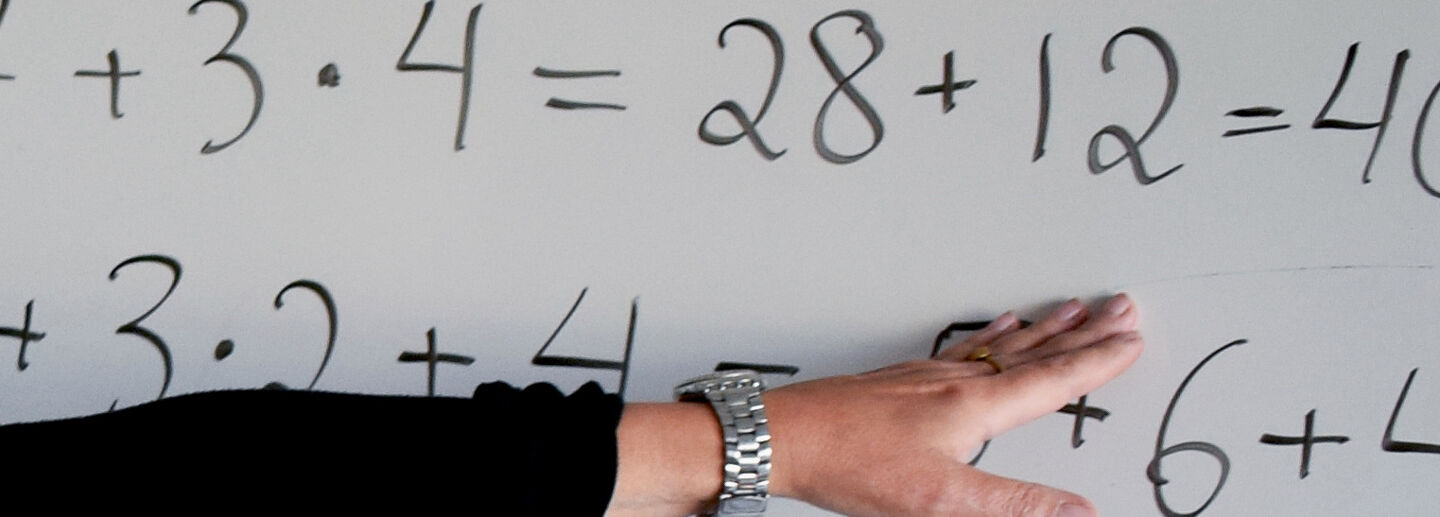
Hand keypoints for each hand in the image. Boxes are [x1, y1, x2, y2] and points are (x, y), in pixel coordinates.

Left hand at [764, 293, 1141, 515]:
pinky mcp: (904, 378)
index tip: (1133, 339)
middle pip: (1035, 352)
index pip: (1053, 379)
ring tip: (1074, 309)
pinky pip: (967, 347)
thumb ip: (1016, 505)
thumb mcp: (943, 499)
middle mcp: (956, 381)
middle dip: (1083, 332)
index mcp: (975, 405)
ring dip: (1046, 327)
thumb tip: (1081, 511)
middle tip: (1121, 307)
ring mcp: (929, 375)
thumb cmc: (853, 463)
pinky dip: (995, 335)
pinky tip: (997, 327)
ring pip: (1003, 345)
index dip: (1097, 361)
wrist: (784, 436)